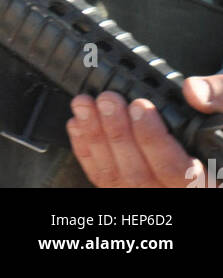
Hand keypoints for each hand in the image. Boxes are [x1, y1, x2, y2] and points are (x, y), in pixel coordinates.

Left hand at [67, 75, 222, 187]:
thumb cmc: (219, 124)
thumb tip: (193, 91)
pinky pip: (104, 180)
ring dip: (96, 139)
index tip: (140, 107)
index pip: (179, 172)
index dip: (154, 140)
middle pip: (142, 177)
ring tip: (85, 105)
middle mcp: (177, 196)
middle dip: (119, 134)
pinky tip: (77, 126)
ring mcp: (151, 195)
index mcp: (208, 181)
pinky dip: (87, 153)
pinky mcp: (129, 190)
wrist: (213, 141)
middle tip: (108, 99)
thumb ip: (218, 97)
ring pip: (118, 180)